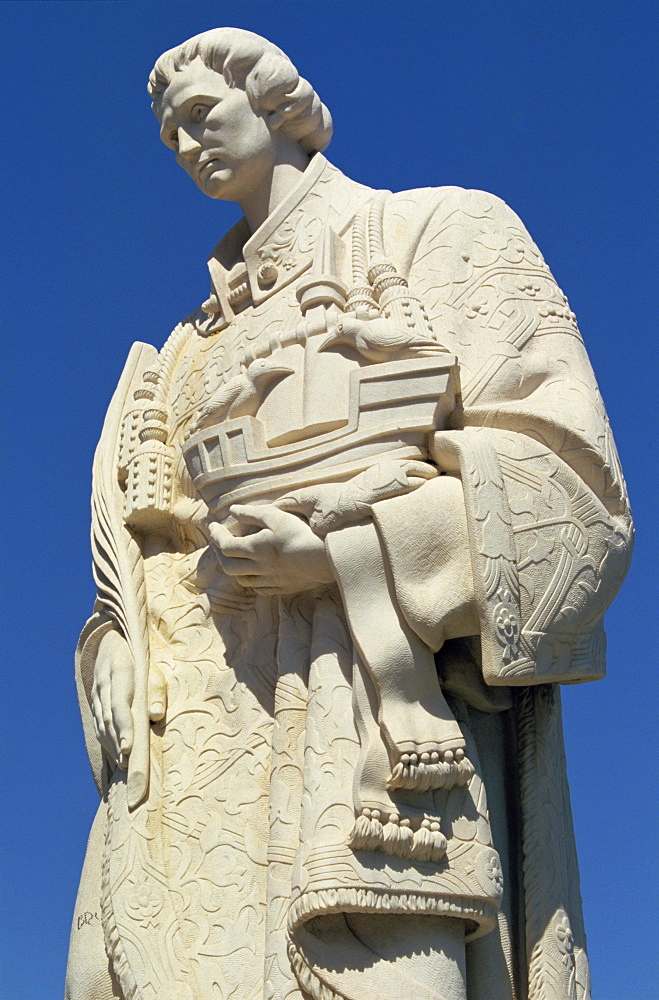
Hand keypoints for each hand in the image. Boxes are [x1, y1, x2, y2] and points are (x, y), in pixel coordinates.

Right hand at [91, 628, 166, 766]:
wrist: (116, 637)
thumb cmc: (143, 653)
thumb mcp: (154, 664)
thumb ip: (156, 690)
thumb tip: (155, 717)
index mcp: (120, 669)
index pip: (119, 704)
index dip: (124, 727)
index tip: (129, 749)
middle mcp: (104, 681)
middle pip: (109, 717)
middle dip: (117, 742)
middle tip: (128, 765)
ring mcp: (96, 689)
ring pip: (101, 721)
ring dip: (111, 744)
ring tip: (123, 764)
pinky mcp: (95, 696)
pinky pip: (98, 720)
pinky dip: (105, 737)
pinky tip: (114, 751)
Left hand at [208, 504, 334, 595]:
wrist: (327, 558)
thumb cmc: (302, 533)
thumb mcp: (276, 516)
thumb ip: (252, 513)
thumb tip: (233, 511)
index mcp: (255, 549)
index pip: (225, 545)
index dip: (216, 535)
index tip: (212, 526)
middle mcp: (259, 568)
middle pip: (228, 566)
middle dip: (220, 554)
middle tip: (221, 544)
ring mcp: (271, 581)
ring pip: (243, 580)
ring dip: (235, 569)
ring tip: (237, 558)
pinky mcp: (283, 588)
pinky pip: (260, 589)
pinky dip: (252, 581)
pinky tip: (256, 574)